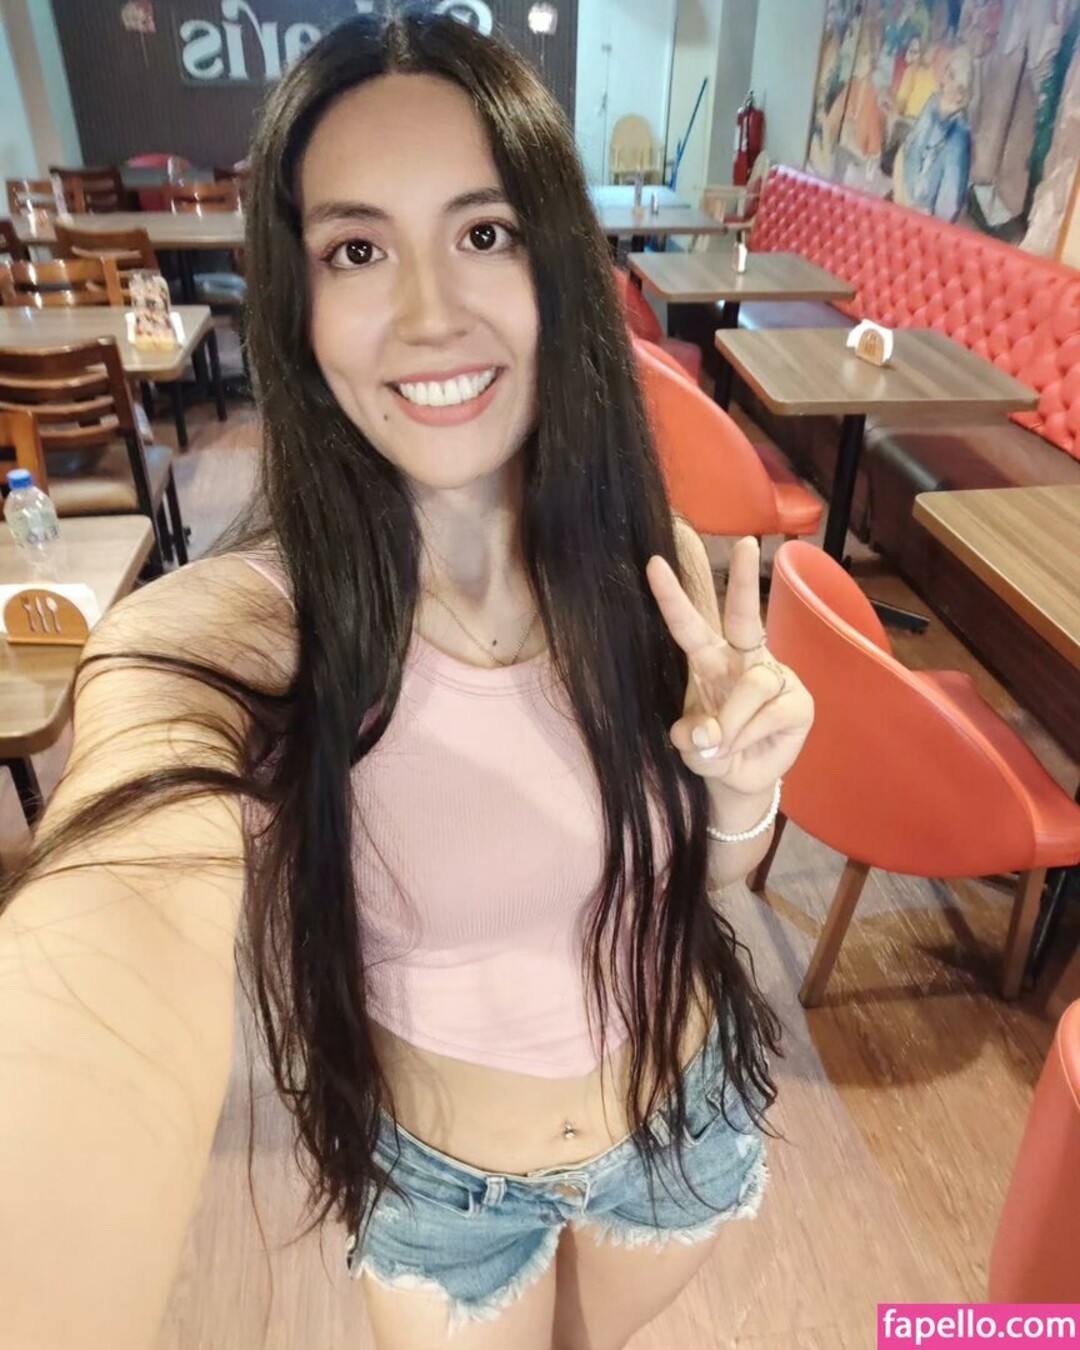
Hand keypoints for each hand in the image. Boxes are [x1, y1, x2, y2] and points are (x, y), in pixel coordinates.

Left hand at [646, 536, 813, 797]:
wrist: (741, 781)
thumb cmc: (712, 751)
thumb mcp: (692, 748)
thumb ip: (693, 740)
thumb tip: (711, 733)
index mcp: (708, 659)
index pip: (689, 624)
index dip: (672, 597)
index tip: (652, 563)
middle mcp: (741, 659)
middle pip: (742, 615)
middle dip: (744, 579)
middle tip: (746, 543)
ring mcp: (773, 677)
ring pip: (752, 685)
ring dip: (734, 721)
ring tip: (724, 747)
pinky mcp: (798, 702)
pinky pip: (773, 712)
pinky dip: (751, 735)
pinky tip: (748, 747)